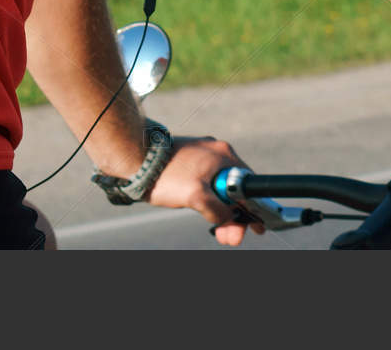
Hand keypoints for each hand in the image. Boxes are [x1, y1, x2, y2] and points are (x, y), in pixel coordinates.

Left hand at [146, 135, 264, 246]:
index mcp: (224, 156)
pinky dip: (209, 200)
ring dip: (221, 211)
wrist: (135, 158)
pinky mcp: (191, 162)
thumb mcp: (196, 197)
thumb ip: (217, 210)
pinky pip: (208, 183)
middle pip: (235, 189)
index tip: (255, 228)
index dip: (252, 209)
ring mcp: (204, 156)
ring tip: (220, 233)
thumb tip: (231, 221)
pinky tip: (206, 214)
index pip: (247, 185)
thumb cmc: (166, 174)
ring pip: (220, 188)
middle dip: (234, 216)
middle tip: (230, 238)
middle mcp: (217, 153)